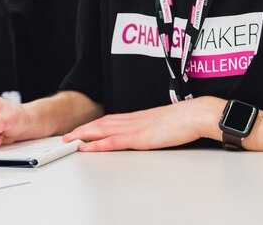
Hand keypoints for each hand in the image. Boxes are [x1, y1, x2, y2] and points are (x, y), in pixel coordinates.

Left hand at [63, 98, 212, 151]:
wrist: (195, 114)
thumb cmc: (184, 119)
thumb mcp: (163, 123)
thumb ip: (152, 128)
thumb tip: (149, 134)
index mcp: (138, 117)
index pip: (110, 120)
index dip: (94, 125)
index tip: (83, 129)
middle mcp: (132, 120)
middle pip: (101, 123)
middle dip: (82, 130)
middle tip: (67, 136)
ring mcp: (134, 128)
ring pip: (101, 130)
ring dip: (83, 135)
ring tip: (69, 140)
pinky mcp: (139, 137)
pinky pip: (112, 141)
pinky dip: (97, 144)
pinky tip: (87, 147)